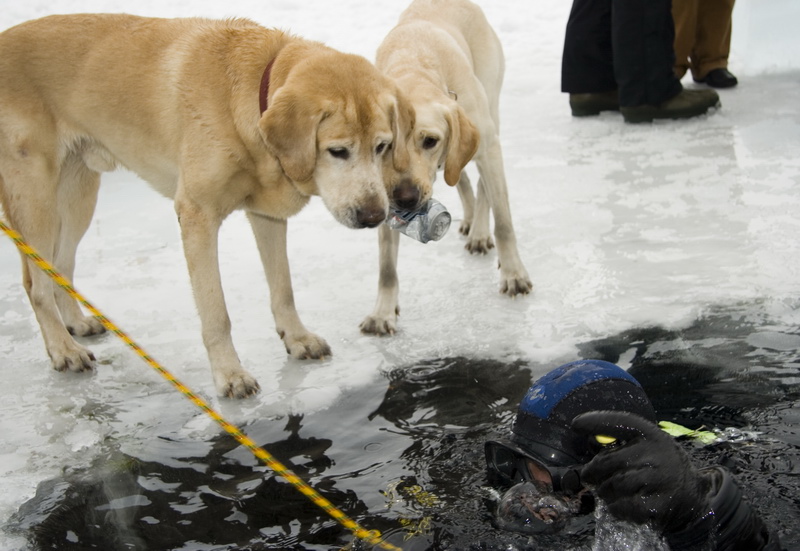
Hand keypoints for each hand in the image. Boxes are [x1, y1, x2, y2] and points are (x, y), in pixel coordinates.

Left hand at [571, 410, 711, 533]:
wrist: (691, 496)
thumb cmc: (657, 468)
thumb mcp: (646, 447)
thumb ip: (622, 443)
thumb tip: (584, 437)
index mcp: (652, 435)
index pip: (622, 422)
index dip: (597, 421)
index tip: (575, 424)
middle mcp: (657, 454)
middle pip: (609, 461)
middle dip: (592, 471)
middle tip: (589, 476)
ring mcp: (660, 479)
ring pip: (614, 484)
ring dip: (604, 491)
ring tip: (607, 491)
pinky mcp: (659, 505)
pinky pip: (623, 506)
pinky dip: (614, 507)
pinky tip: (618, 505)